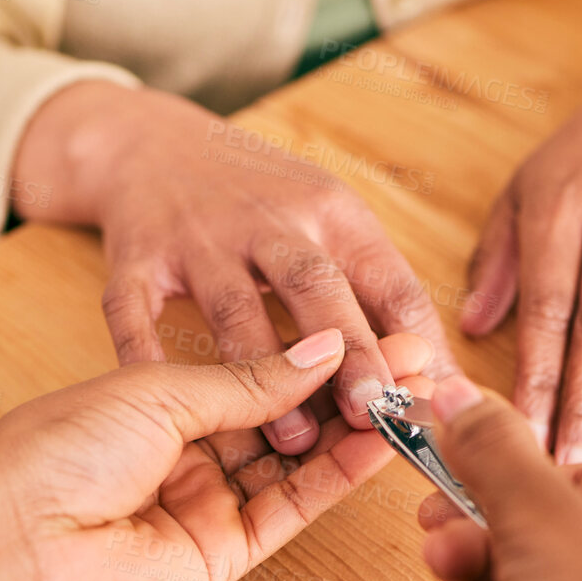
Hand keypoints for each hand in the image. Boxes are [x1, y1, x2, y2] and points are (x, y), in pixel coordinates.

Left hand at [0, 330, 432, 580]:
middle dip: (348, 388)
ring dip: (353, 429)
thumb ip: (252, 380)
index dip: (316, 352)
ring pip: (299, 464)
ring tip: (409, 393)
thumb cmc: (61, 447)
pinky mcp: (225, 554)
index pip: (260, 373)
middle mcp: (191, 453)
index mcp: (164, 402)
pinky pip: (291, 508)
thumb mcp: (162, 390)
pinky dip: (335, 475)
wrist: (15, 535)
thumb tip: (324, 350)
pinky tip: (377, 441)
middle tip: (411, 361)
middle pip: (288, 419)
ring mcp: (210, 504)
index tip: (370, 328)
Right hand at [12, 81, 458, 454]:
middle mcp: (267, 219)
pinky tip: (172, 399)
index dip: (415, 340)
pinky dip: (146, 353)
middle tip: (373, 412)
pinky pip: (136, 309)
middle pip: (316, 286)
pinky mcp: (138, 255)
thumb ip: (381, 294)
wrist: (151, 144)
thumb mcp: (329, 220)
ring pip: (234, 308)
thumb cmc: (259, 198)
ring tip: (292, 437)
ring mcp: (199, 237)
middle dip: (349, 351)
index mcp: (331, 211)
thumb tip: (445, 379)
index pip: (387, 277)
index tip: (436, 398)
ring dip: (262, 372)